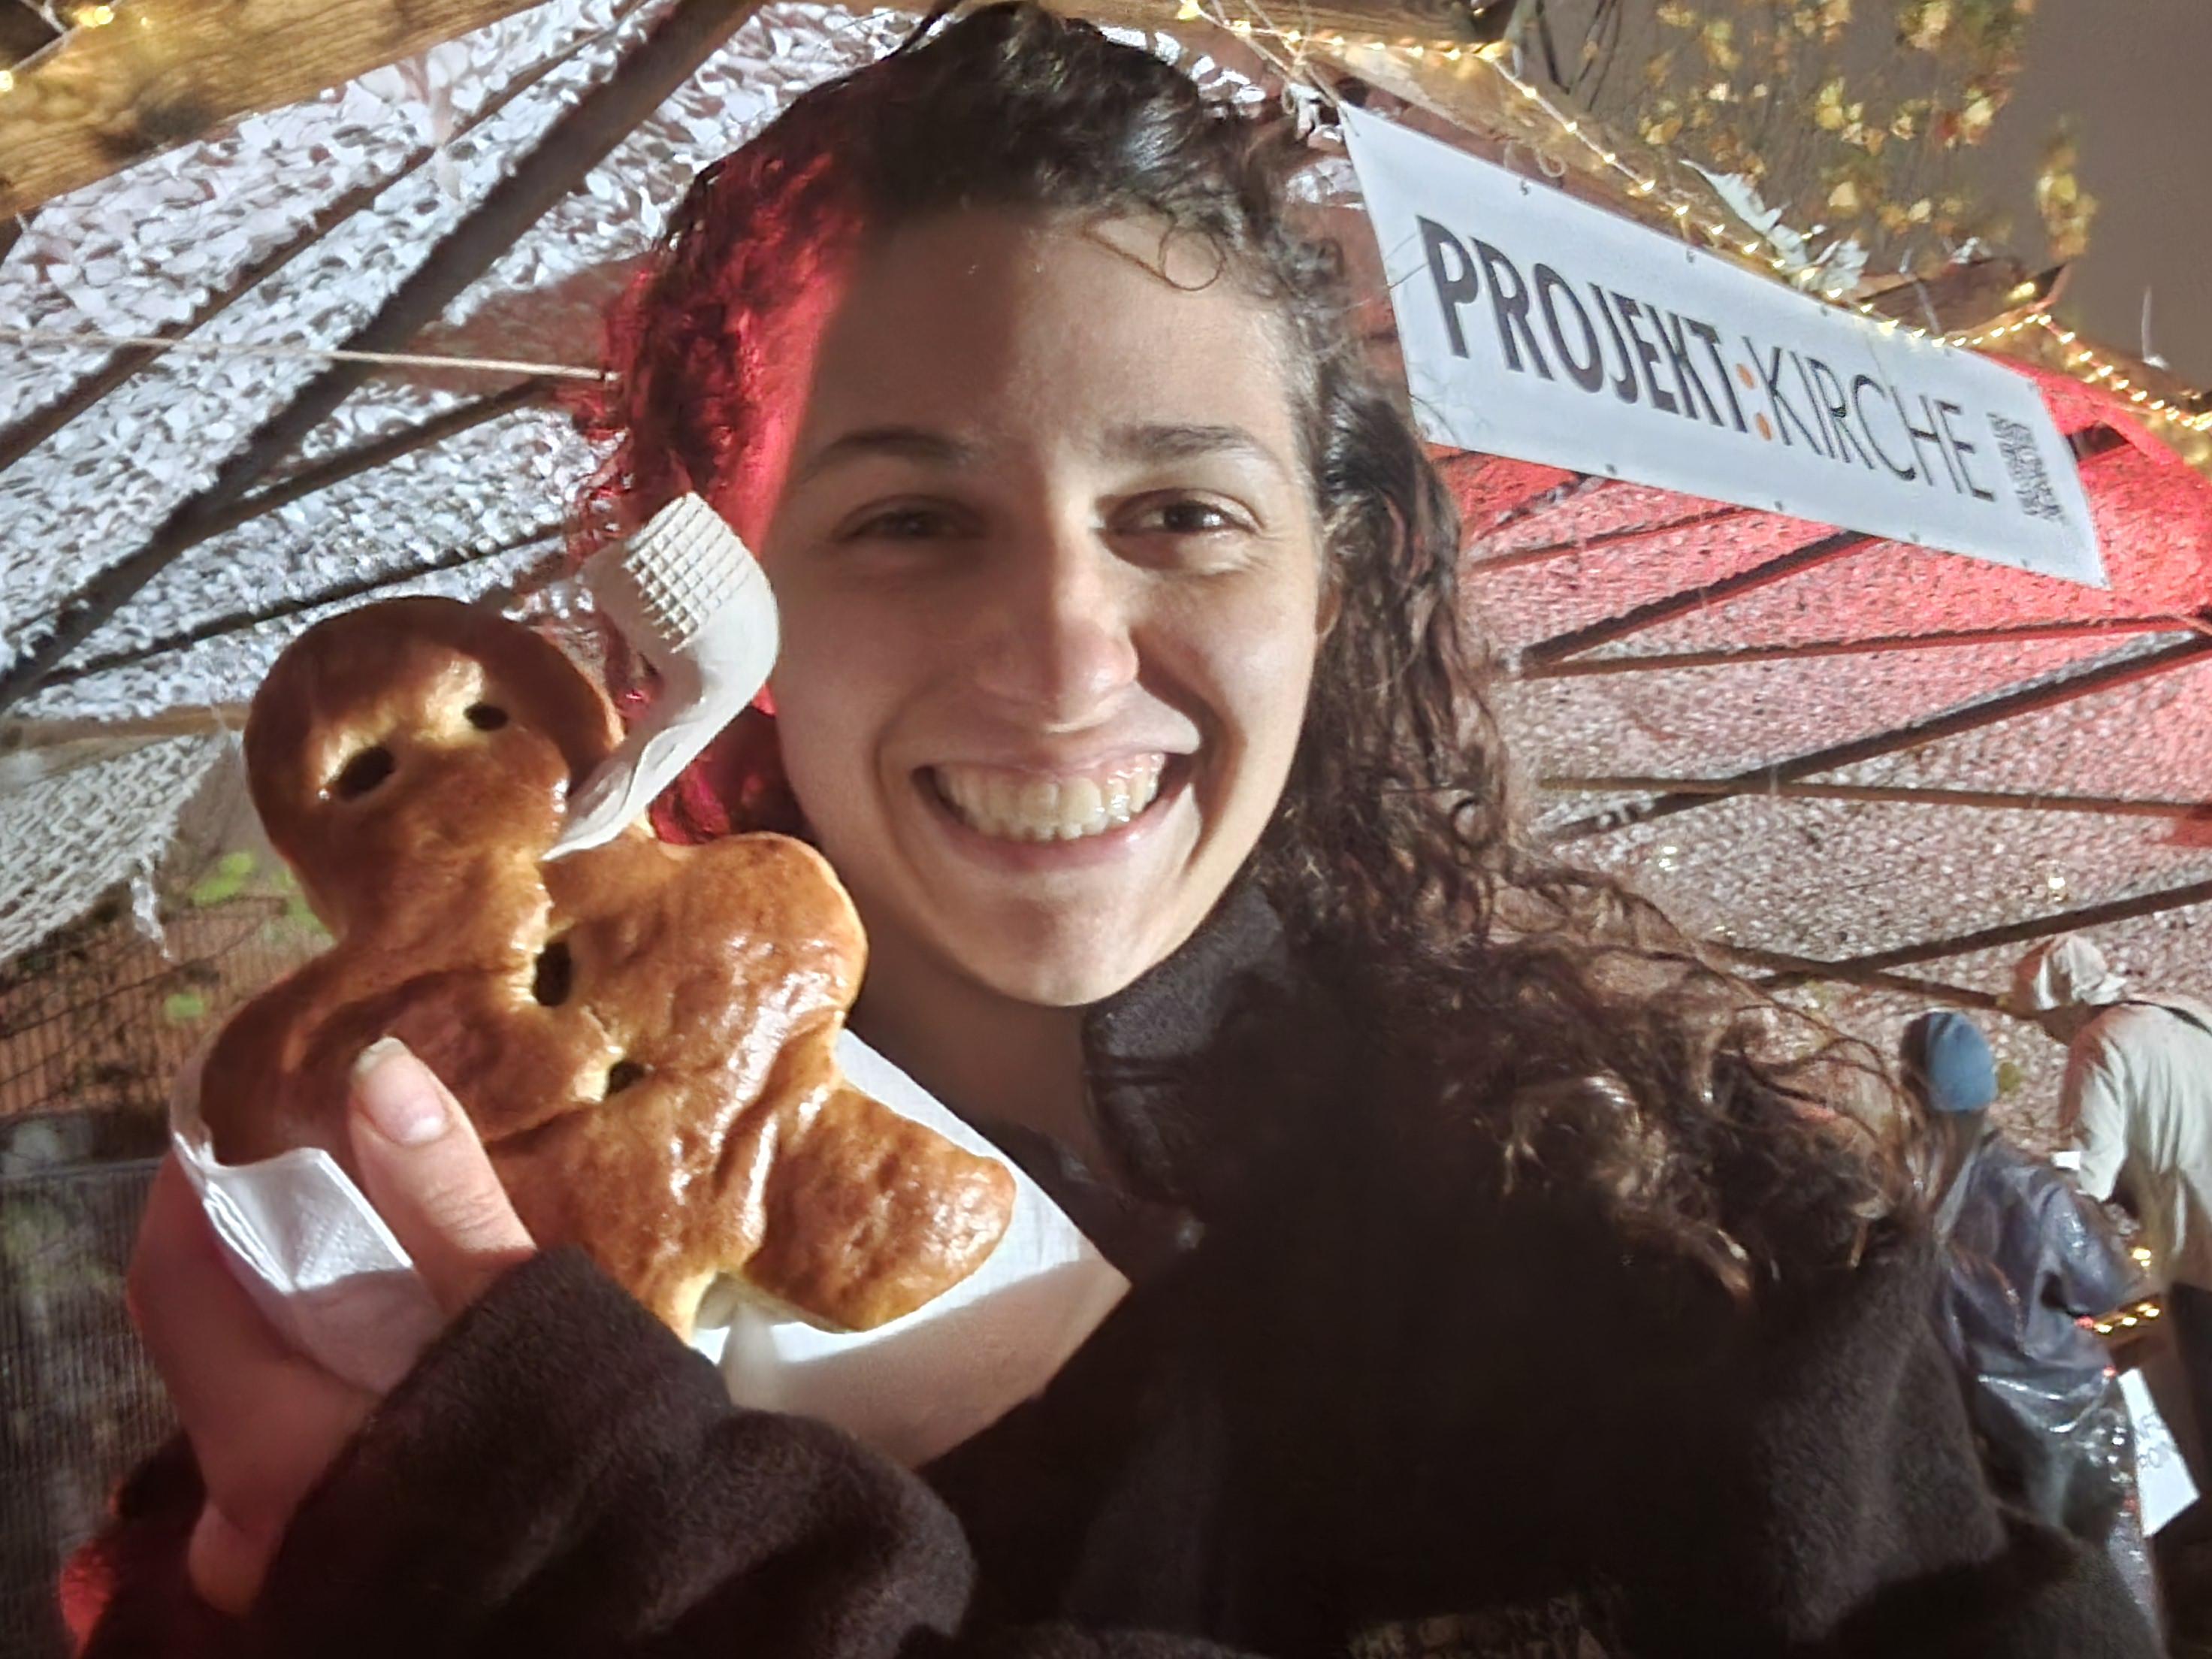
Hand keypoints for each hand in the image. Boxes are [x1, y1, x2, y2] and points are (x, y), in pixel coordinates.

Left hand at [127, 1039, 535, 1615]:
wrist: (652, 1592)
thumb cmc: (575, 1449)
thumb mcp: (516, 1303)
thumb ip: (441, 1190)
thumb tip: (374, 1062)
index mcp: (269, 1444)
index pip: (176, 1286)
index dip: (197, 1187)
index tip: (245, 1112)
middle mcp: (244, 1515)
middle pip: (216, 1351)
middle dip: (267, 1259)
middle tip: (344, 1183)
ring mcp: (284, 1553)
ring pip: (260, 1406)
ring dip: (305, 1326)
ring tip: (392, 1263)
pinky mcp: (332, 1568)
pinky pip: (300, 1456)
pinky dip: (334, 1389)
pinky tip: (409, 1358)